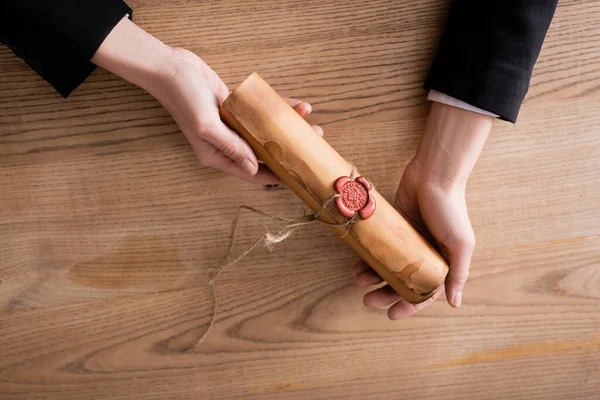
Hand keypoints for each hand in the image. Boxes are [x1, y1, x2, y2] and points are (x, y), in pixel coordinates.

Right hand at [150, 48, 321, 183]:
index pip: (250, 172)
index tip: (296, 177)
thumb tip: (252, 169)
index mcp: (216, 155)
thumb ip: (231, 147)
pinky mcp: (234, 108)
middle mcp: (225, 143)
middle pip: (261, 153)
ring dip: (286, 129)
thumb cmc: (183, 97)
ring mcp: (231, 125)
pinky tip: (296, 105)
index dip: (274, 176)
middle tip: (311, 146)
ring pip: (264, 132)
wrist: (171, 67)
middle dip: (287, 151)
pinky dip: (277, 109)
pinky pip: (260, 113)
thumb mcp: (206, 125)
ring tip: (311, 125)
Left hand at [353, 102, 493, 318]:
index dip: (409, 306)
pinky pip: (380, 246)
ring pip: (387, 266)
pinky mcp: (393, 228)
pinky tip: (357, 262)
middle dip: (384, 294)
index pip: (424, 292)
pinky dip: (368, 256)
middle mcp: (425, 255)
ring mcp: (408, 241)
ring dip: (372, 276)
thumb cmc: (450, 209)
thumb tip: (455, 304)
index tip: (391, 316)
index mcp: (443, 263)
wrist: (433, 175)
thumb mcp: (460, 244)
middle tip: (367, 301)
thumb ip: (457, 274)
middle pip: (402, 282)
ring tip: (358, 279)